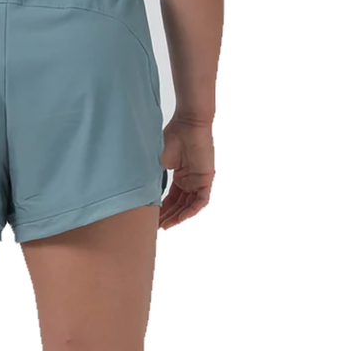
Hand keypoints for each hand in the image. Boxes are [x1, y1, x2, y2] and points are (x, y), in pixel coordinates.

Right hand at [159, 115, 214, 229]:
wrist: (188, 123)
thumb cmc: (173, 137)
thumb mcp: (159, 163)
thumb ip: (155, 179)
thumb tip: (143, 195)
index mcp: (181, 176)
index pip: (172, 198)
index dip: (162, 209)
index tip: (152, 219)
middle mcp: (190, 180)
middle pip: (180, 204)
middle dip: (169, 216)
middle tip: (157, 226)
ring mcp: (199, 180)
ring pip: (190, 205)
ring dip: (178, 217)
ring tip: (165, 225)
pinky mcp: (207, 179)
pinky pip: (201, 201)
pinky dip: (191, 211)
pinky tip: (180, 219)